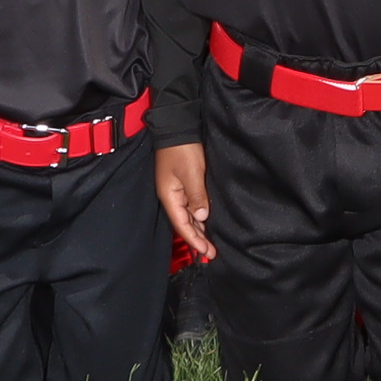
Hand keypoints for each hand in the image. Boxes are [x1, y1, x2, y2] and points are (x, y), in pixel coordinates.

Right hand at [155, 142, 212, 258]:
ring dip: (198, 229)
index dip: (194, 240)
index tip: (207, 252)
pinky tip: (205, 221)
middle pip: (184, 223)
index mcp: (170, 196)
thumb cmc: (182, 149)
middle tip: (211, 253)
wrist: (176, 127)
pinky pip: (189, 205)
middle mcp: (171, 196)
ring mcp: (175, 190)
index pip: (182, 224)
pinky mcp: (182, 183)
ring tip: (209, 243)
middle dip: (196, 239)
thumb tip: (202, 216)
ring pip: (187, 215)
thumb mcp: (192, 172)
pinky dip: (197, 216)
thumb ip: (196, 195)